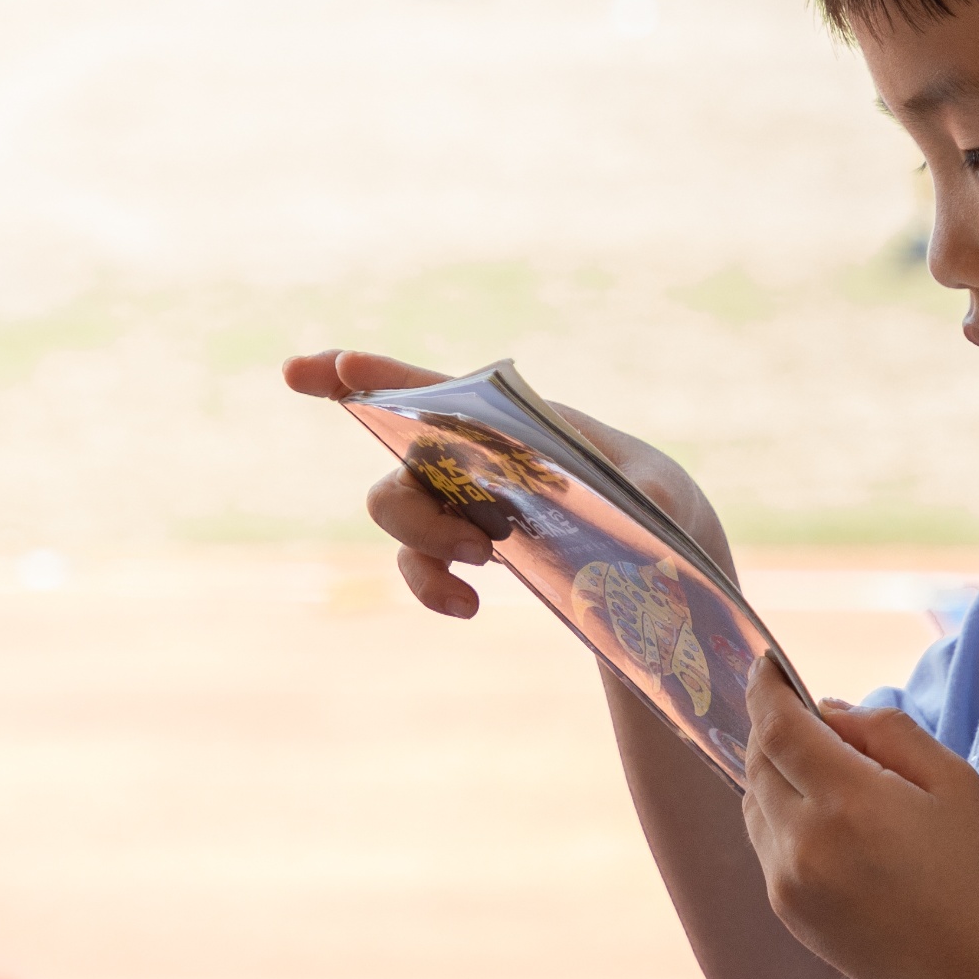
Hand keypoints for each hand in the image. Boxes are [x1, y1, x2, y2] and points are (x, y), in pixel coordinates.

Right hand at [283, 348, 731, 618]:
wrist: (662, 573)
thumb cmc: (660, 510)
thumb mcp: (663, 497)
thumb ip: (637, 498)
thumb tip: (607, 517)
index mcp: (518, 419)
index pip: (434, 389)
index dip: (371, 375)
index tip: (315, 371)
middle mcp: (477, 453)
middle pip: (403, 457)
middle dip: (417, 503)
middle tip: (482, 546)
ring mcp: (465, 502)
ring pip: (397, 507)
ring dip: (424, 542)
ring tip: (487, 569)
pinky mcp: (467, 550)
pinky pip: (417, 561)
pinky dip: (429, 585)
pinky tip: (468, 607)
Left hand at [738, 660, 978, 978]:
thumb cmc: (977, 870)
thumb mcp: (952, 780)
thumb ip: (885, 731)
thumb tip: (827, 711)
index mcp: (847, 802)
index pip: (779, 728)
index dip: (767, 690)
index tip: (766, 667)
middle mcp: (803, 844)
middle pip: (758, 763)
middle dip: (773, 730)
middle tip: (806, 717)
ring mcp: (788, 884)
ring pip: (754, 806)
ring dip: (773, 775)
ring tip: (822, 772)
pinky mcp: (788, 915)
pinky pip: (764, 847)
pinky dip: (779, 819)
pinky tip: (825, 823)